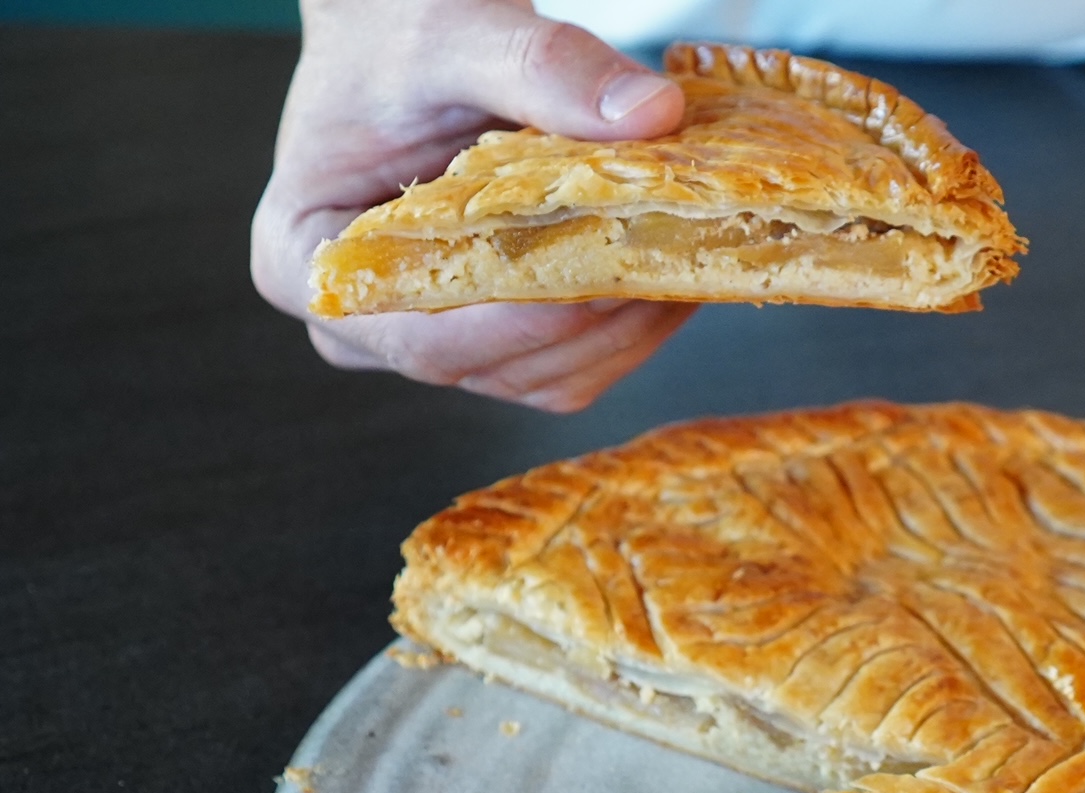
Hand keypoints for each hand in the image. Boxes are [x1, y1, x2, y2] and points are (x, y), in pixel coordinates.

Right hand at [252, 0, 692, 410]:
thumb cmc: (400, 26)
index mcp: (305, 261)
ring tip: (688, 254)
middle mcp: (367, 322)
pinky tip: (677, 263)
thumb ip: (546, 70)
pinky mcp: (504, 334)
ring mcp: (440, 336)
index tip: (603, 285)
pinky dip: (635, 321)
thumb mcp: (462, 31)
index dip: (519, 321)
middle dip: (593, 319)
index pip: (418, 331)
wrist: (414, 26)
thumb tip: (651, 115)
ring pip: (551, 375)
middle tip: (676, 256)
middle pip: (494, 365)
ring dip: (629, 327)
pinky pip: (579, 356)